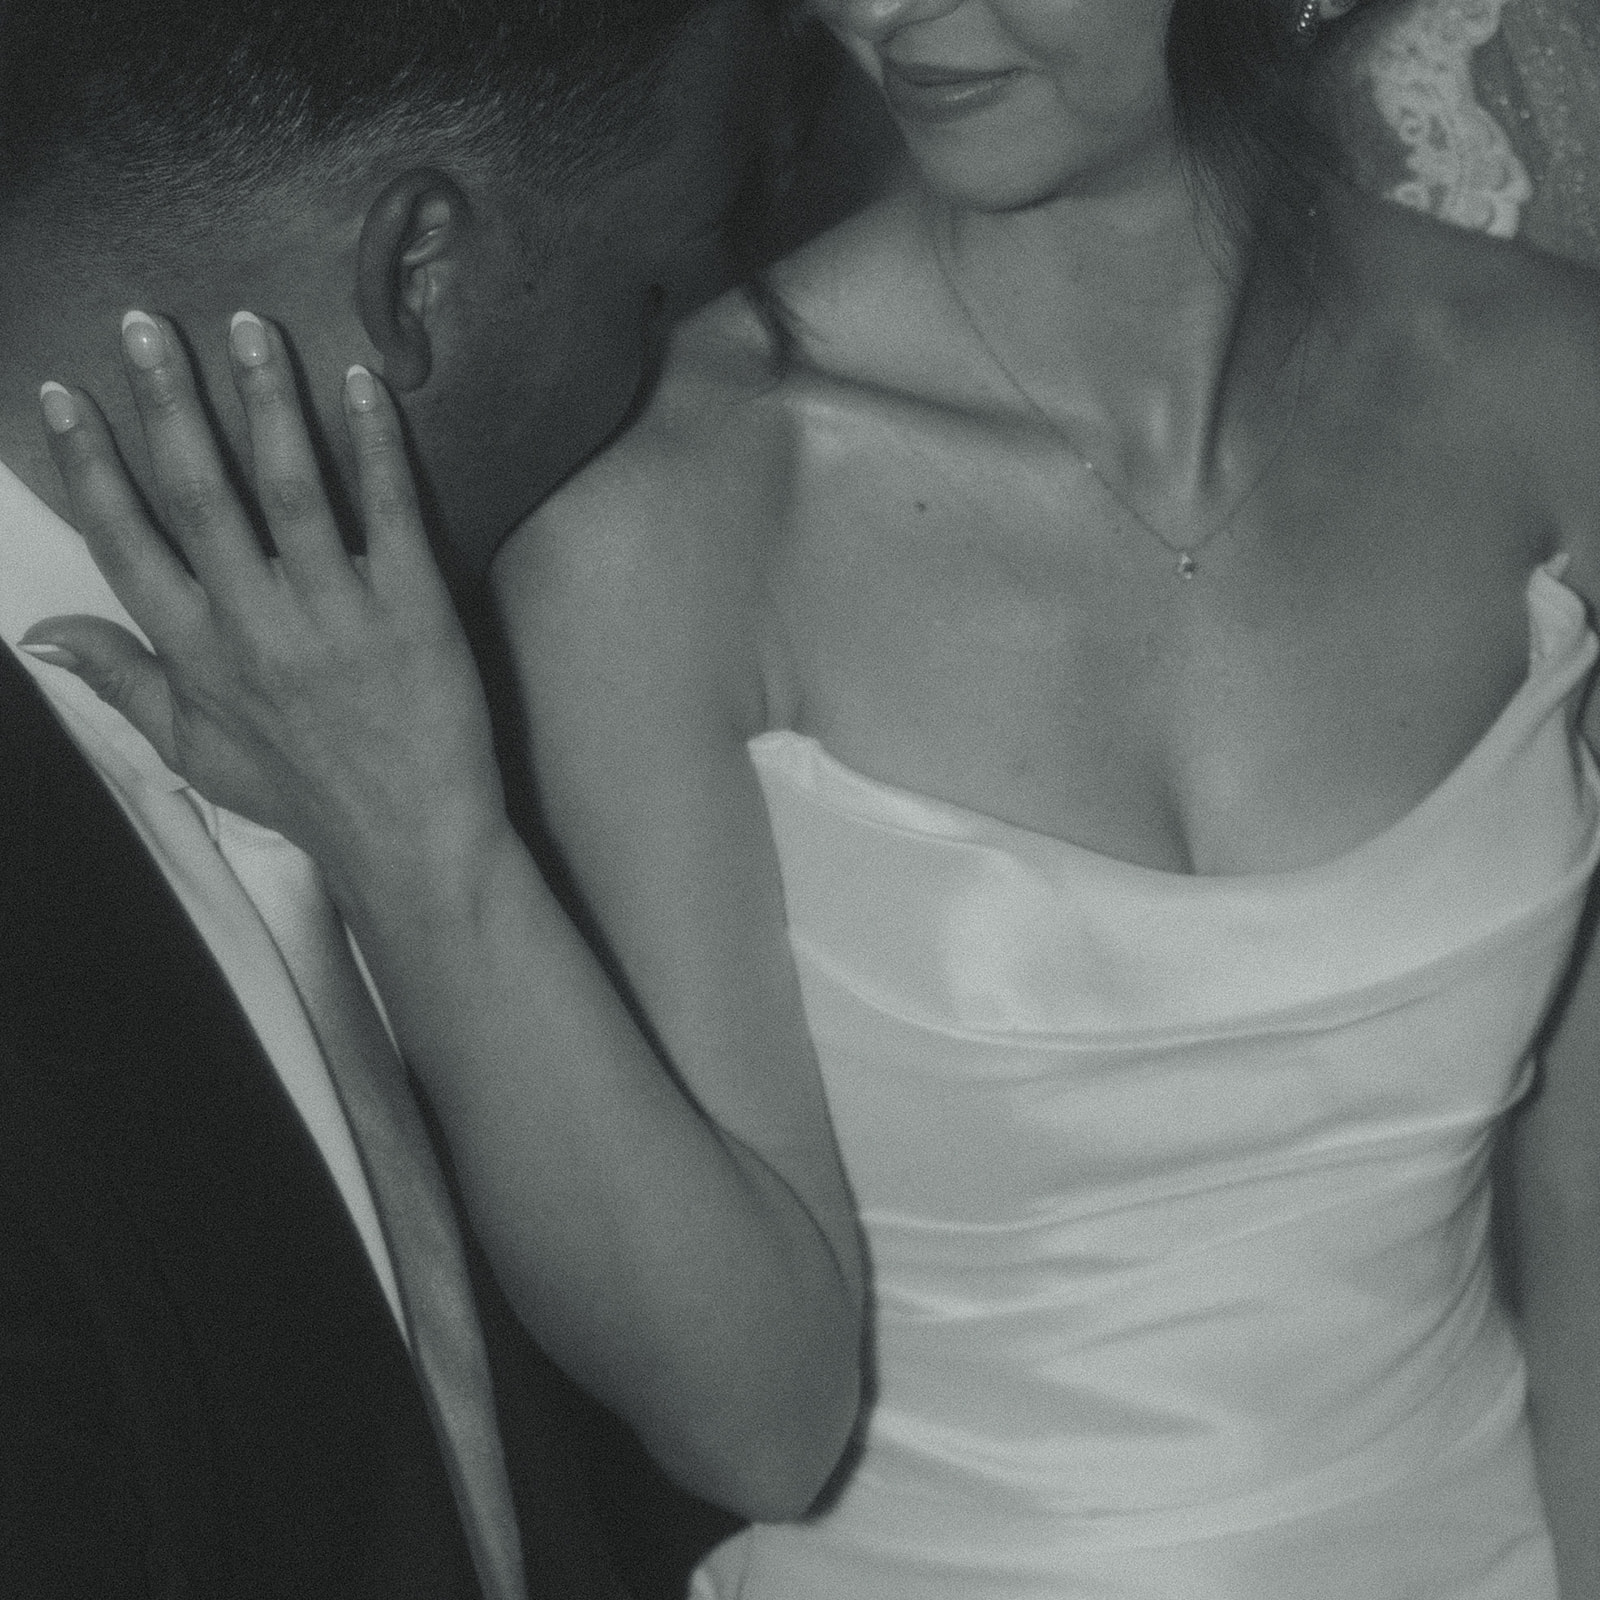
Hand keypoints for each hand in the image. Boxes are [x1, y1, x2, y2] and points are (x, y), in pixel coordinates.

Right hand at [22, 311, 506, 901]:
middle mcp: (256, 625)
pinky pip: (391, 513)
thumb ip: (121, 681)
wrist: (411, 839)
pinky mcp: (413, 610)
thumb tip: (37, 629)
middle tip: (144, 321)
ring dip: (266, 400)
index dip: (89, 464)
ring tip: (248, 325)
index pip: (126, 542)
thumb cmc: (302, 794)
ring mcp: (337, 614)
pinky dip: (376, 446)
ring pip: (291, 487)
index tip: (63, 391)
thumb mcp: (193, 753)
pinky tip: (362, 383)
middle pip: (199, 494)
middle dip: (167, 401)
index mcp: (197, 653)